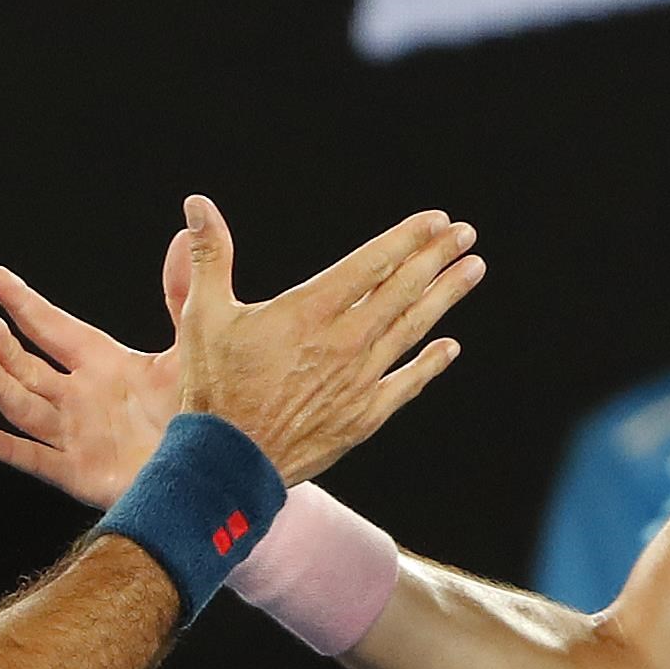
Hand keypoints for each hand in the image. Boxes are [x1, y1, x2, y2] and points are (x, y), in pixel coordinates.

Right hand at [0, 198, 479, 493]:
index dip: (407, 239)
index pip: (372, 264)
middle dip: (437, 258)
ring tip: (472, 270)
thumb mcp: (202, 315)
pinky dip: (429, 363)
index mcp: (309, 312)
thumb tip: (196, 203)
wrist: (226, 465)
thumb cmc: (211, 388)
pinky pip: (407, 384)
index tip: (436, 220)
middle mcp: (344, 342)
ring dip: (444, 297)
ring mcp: (359, 381)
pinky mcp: (364, 417)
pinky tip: (449, 348)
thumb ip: (208, 255)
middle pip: (402, 290)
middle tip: (465, 234)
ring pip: (412, 330)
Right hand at [0, 229, 193, 509]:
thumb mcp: (191, 346)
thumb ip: (180, 293)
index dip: (23, 301)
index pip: (52, 326)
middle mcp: (82, 397)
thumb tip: (182, 235)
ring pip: (24, 406)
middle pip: (29, 366)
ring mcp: (76, 436)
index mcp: (103, 363)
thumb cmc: (206, 411)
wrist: (217, 472)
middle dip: (5, 345)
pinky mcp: (78, 472)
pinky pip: (32, 458)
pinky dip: (2, 448)